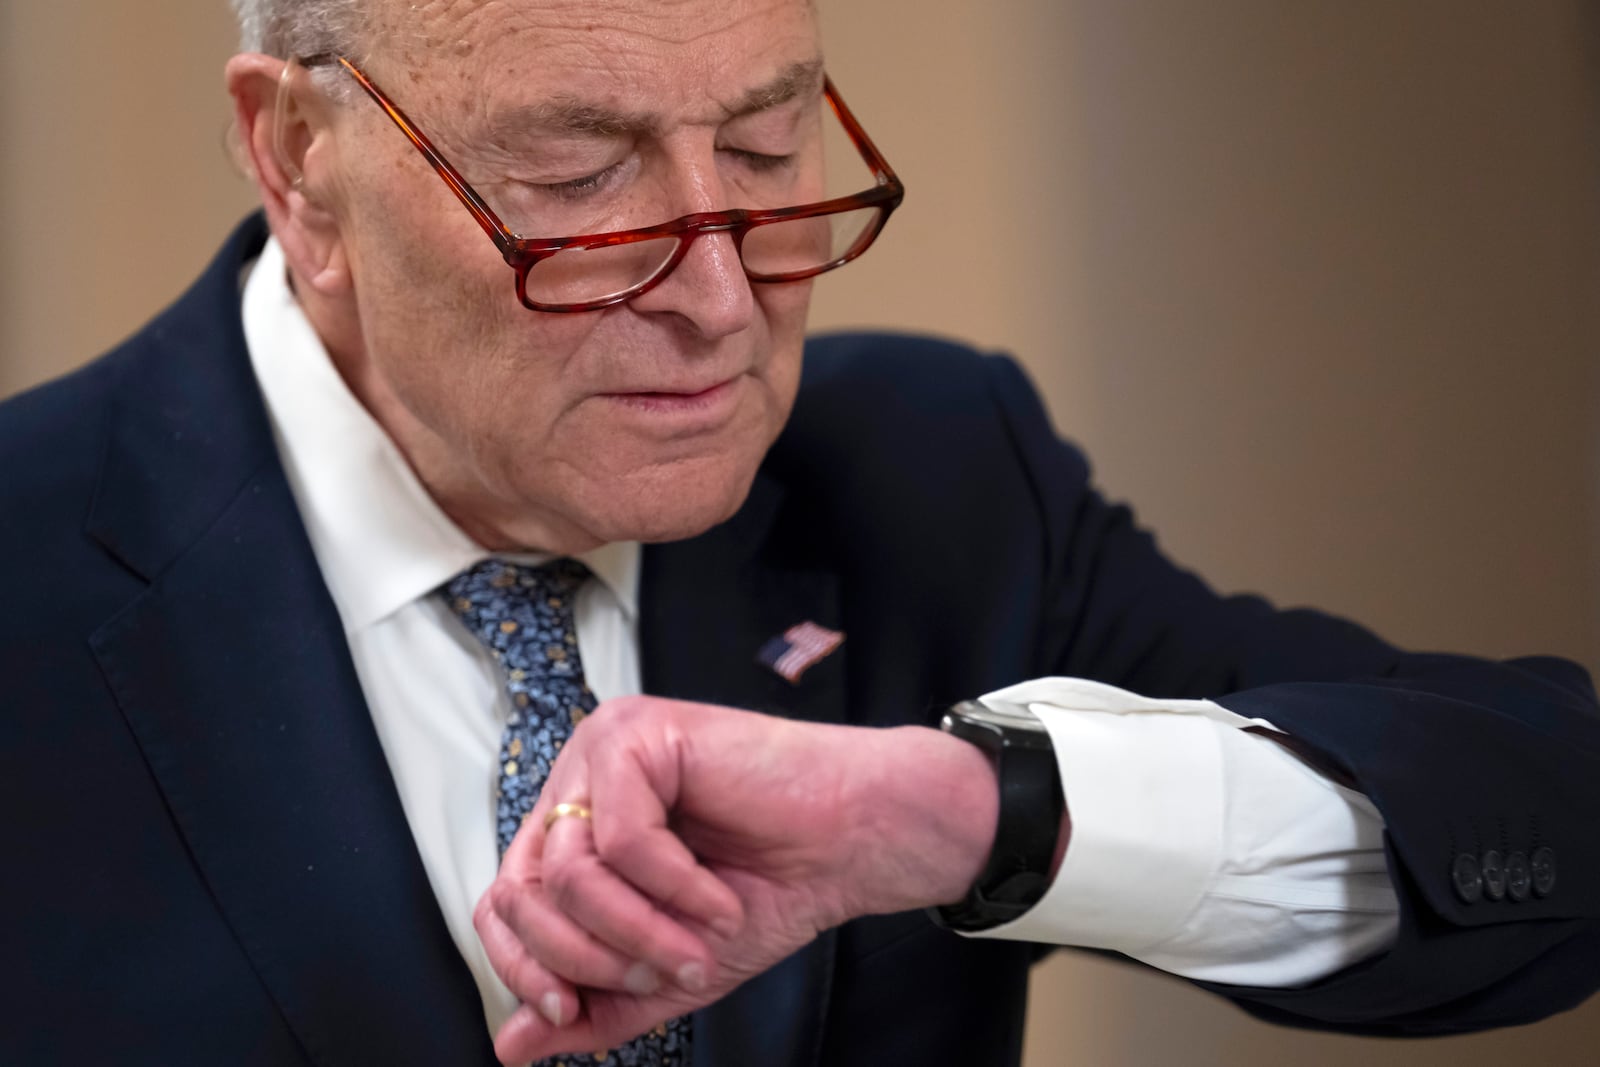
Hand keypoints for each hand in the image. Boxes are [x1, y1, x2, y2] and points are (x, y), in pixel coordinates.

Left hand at [475, 695, 998, 1064]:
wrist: (856, 842)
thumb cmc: (774, 886)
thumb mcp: (667, 968)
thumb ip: (592, 1005)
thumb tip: (511, 1047)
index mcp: (578, 825)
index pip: (503, 900)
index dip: (524, 968)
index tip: (568, 1010)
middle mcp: (581, 781)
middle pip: (522, 889)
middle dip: (589, 957)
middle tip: (661, 971)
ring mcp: (606, 750)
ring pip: (570, 871)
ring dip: (639, 929)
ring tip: (696, 941)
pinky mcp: (641, 733)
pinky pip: (624, 838)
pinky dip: (675, 887)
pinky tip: (719, 897)